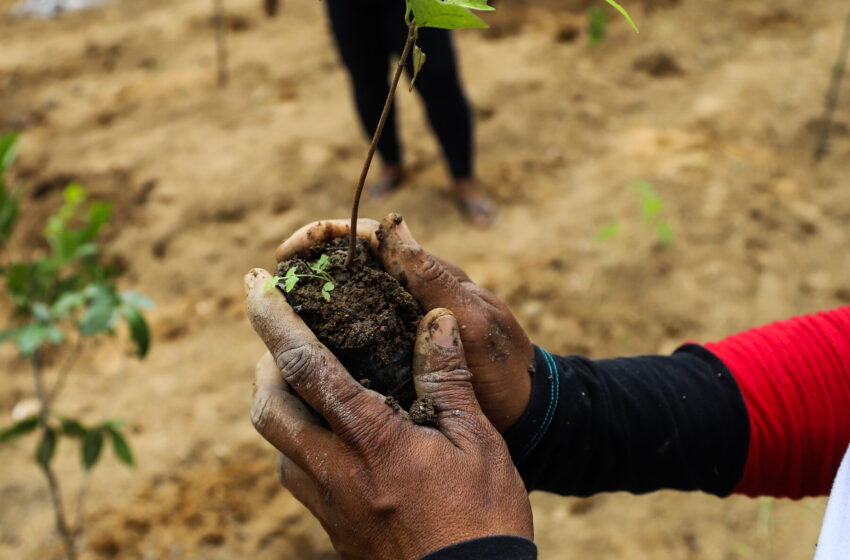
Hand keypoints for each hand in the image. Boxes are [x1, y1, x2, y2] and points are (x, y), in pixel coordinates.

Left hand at [245, 268, 532, 559]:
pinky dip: (297, 440)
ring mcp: (329, 505)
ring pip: (277, 444)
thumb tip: (434, 320)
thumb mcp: (477, 439)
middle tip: (283, 336)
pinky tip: (328, 434)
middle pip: (269, 408)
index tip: (255, 285)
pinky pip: (296, 475)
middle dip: (264, 364)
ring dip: (278, 402)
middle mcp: (335, 472)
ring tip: (304, 378)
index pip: (307, 368)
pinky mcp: (333, 528)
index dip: (275, 321)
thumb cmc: (482, 517)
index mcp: (371, 441)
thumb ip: (447, 377)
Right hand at [275, 214, 534, 431]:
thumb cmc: (504, 369)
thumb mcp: (473, 321)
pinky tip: (307, 361)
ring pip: (347, 304)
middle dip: (307, 270)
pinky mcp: (400, 357)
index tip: (285, 252)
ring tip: (277, 324)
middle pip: (349, 268)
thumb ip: (434, 277)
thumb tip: (392, 223)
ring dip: (313, 307)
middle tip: (270, 289)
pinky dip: (329, 343)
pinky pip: (355, 340)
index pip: (367, 239)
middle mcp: (409, 295)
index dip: (323, 237)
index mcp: (427, 277)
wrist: (527, 417)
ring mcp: (403, 326)